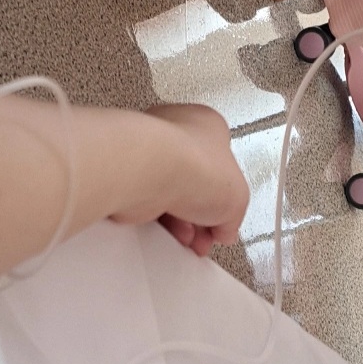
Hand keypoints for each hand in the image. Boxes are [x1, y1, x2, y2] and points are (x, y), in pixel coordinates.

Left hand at [115, 104, 248, 256]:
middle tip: (205, 235)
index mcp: (207, 125)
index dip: (225, 197)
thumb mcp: (237, 199)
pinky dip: (153, 220)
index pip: (221, 165)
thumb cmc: (193, 165)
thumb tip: (224, 229)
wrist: (148, 172)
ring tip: (185, 238)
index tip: (225, 220)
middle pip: (193, 182)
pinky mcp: (125, 173)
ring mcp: (147, 152)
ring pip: (166, 194)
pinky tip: (164, 231)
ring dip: (178, 222)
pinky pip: (144, 203)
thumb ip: (232, 216)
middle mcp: (174, 132)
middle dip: (200, 215)